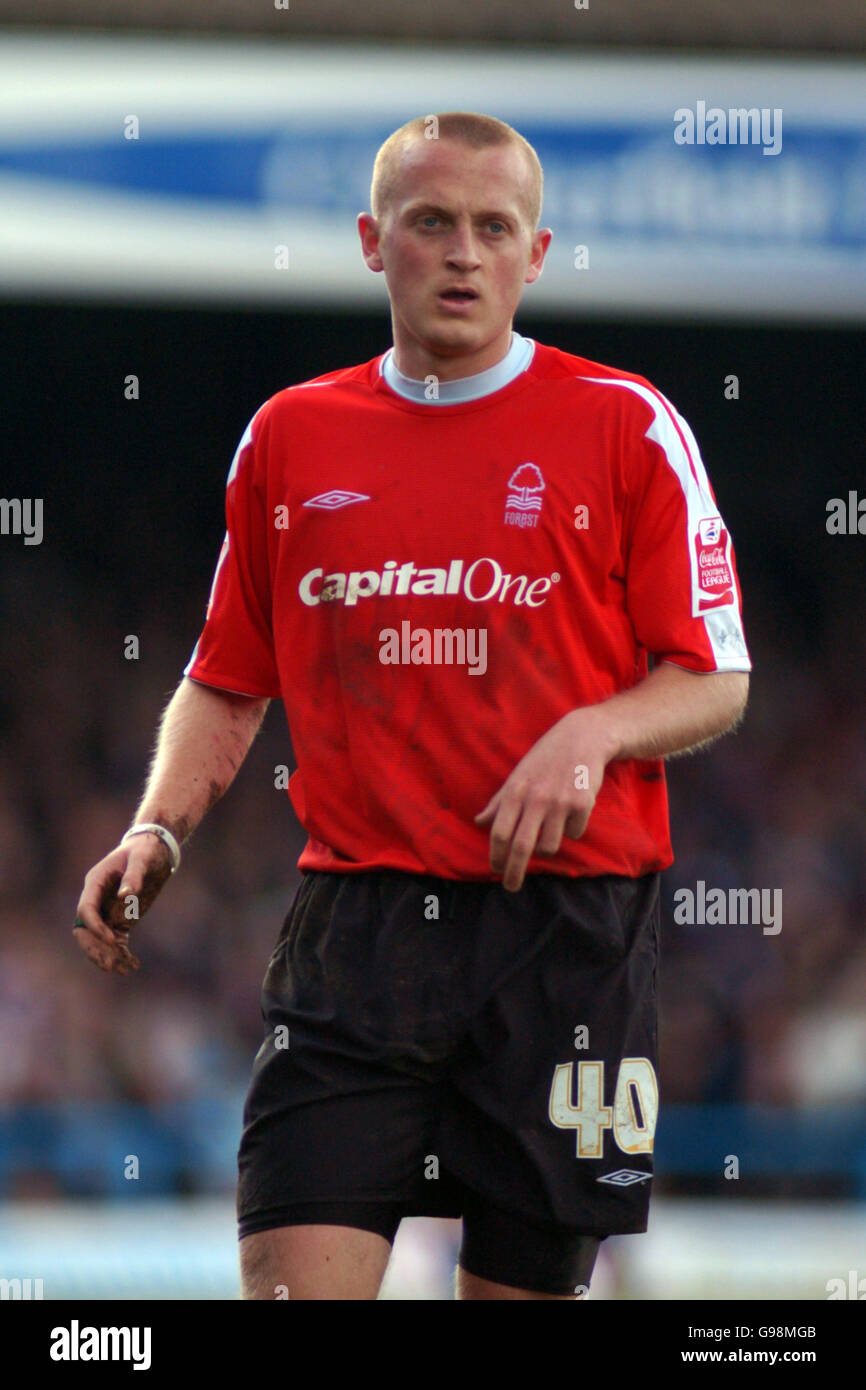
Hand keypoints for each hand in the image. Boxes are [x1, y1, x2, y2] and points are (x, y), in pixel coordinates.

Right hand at [72, 834, 173, 975]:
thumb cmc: (145, 850)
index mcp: (95, 882)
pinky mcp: (121, 919)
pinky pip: (116, 940)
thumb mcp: (142, 859)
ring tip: (123, 970)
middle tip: (110, 964)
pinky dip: (122, 953)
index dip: (95, 926)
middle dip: (95, 948)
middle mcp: (97, 899)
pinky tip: (133, 965)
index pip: (86, 909)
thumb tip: (125, 895)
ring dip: (107, 955)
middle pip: (86, 929)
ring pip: (99, 939)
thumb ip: (133, 876)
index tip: (114, 939)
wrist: (154, 849)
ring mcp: (108, 911)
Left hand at [474, 709, 613, 892]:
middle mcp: (536, 799)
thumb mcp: (517, 775)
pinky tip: (572, 811)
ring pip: (550, 845)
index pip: (499, 831)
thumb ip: (498, 801)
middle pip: (522, 846)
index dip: (495, 855)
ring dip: (547, 845)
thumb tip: (478, 821)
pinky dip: (572, 829)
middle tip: (511, 886)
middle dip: (514, 872)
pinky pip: (574, 833)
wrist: (583, 737)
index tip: (495, 869)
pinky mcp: (583, 804)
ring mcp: (560, 802)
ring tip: (550, 829)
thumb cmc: (545, 757)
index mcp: (516, 792)